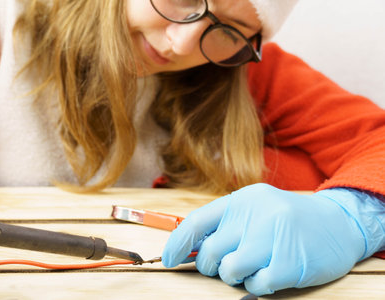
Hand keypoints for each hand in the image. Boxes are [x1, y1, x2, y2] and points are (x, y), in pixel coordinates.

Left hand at [162, 183, 384, 295]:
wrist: (337, 222)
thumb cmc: (286, 219)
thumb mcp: (254, 208)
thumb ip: (225, 224)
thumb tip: (192, 249)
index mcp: (241, 200)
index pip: (197, 222)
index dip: (177, 244)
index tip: (169, 261)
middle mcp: (255, 215)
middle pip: (210, 252)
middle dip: (211, 266)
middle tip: (226, 265)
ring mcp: (273, 238)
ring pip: (229, 270)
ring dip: (234, 276)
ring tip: (251, 267)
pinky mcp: (290, 263)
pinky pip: (255, 286)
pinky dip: (257, 285)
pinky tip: (269, 273)